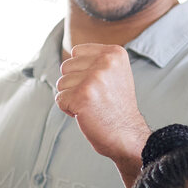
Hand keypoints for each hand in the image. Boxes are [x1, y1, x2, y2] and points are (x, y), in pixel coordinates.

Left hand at [54, 43, 150, 187]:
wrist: (127, 135)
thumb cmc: (116, 107)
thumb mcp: (115, 74)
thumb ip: (96, 61)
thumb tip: (69, 59)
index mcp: (115, 53)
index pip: (76, 52)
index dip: (80, 71)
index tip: (98, 86)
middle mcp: (106, 61)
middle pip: (66, 66)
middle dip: (73, 84)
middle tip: (94, 98)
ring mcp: (94, 78)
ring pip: (61, 83)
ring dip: (71, 97)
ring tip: (91, 106)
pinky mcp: (82, 95)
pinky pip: (59, 99)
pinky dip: (68, 109)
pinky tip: (86, 114)